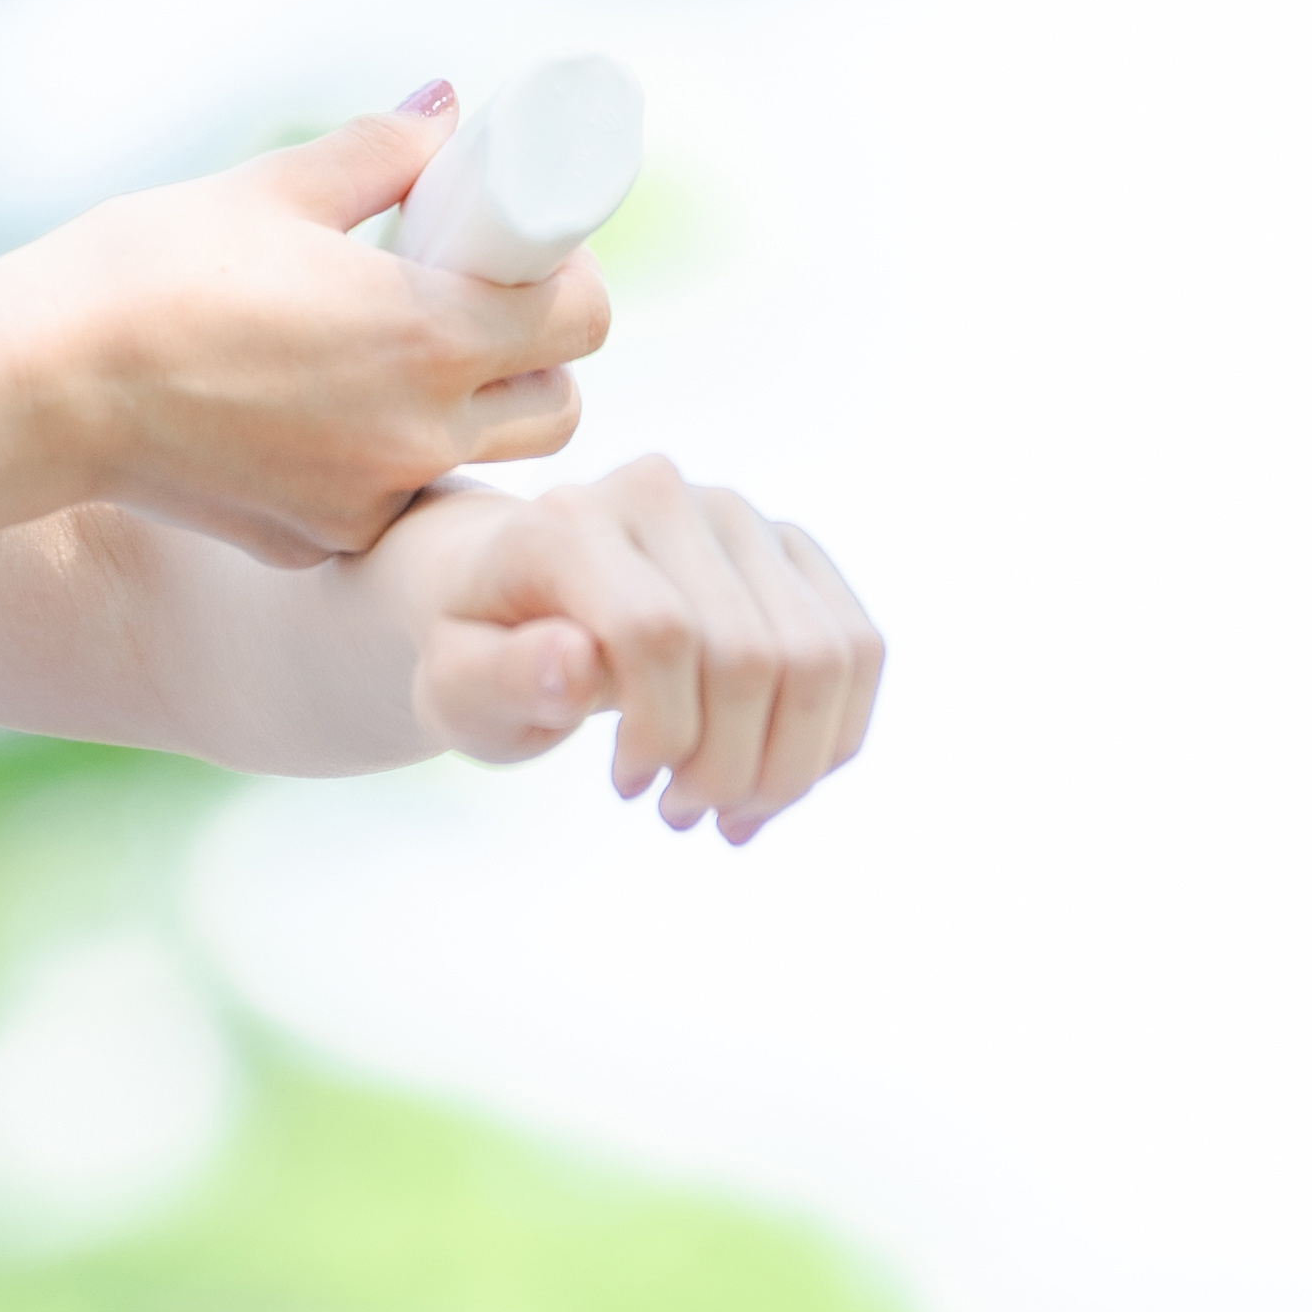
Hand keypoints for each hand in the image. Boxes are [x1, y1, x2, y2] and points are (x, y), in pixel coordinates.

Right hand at [0, 96, 603, 565]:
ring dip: (474, 412)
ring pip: (484, 461)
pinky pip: (394, 501)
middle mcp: (416, 431)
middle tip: (472, 300)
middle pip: (560, 406)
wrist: (33, 390)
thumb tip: (449, 108)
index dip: (566, 274)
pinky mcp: (318, 540)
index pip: (584, 317)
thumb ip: (377, 151)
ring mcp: (370, 499)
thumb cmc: (144, 271)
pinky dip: (383, 460)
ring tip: (398, 355)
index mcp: (425, 332)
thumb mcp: (269, 189)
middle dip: (538, 351)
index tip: (518, 248)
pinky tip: (318, 411)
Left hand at [387, 458, 884, 841]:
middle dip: (729, 767)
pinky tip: (774, 781)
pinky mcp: (787, 546)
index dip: (663, 734)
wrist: (509, 596)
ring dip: (790, 763)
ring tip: (730, 812)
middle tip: (682, 816)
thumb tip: (574, 665)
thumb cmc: (478, 648)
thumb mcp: (453, 685)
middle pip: (752, 652)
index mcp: (570, 522)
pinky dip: (831, 736)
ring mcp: (737, 514)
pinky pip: (857, 646)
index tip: (629, 789)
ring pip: (822, 654)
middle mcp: (664, 494)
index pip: (659, 632)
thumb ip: (501, 676)